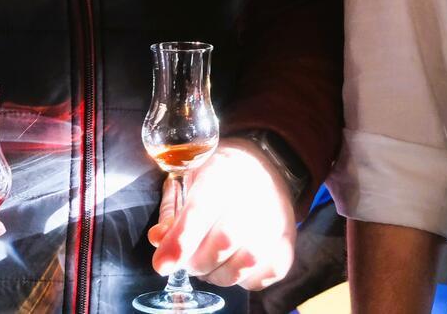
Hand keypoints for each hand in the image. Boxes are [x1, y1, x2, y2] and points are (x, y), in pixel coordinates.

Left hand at [148, 139, 295, 289]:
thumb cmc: (219, 176)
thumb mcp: (190, 179)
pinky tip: (233, 263)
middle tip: (187, 260)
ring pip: (243, 264)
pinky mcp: (287, 242)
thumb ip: (172, 211)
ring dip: (217, 273)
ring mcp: (276, 219)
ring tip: (209, 263)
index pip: (201, 209)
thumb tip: (159, 239)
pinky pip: (262, 276)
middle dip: (196, 261)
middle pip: (223, 242)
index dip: (181, 240)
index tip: (163, 264)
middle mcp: (254, 193)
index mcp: (221, 172)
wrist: (265, 166)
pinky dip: (242, 279)